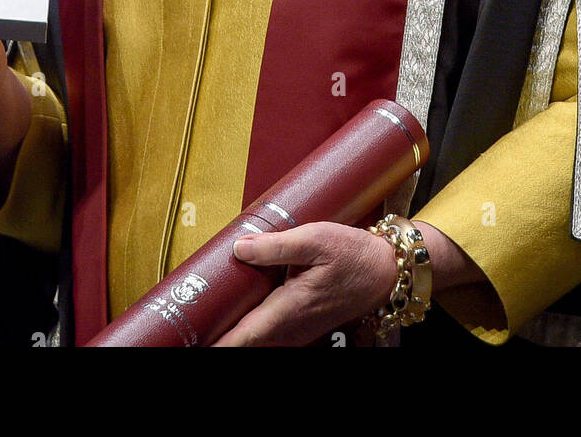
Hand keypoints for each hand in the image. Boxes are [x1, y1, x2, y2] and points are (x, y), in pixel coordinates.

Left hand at [212, 222, 397, 346]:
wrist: (385, 270)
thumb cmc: (352, 253)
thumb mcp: (315, 238)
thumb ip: (275, 245)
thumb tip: (239, 248)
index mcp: (291, 307)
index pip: (246, 335)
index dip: (221, 342)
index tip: (197, 343)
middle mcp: (294, 325)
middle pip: (250, 341)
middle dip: (224, 337)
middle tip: (195, 331)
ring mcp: (301, 328)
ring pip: (261, 340)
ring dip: (238, 334)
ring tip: (212, 324)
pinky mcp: (305, 324)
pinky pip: (273, 334)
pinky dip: (254, 331)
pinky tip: (242, 315)